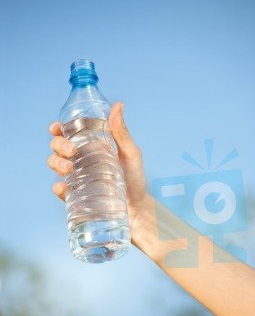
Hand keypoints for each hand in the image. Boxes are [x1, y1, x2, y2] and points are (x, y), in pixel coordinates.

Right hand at [47, 102, 150, 245]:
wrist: (138, 209)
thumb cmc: (135, 179)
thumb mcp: (131, 153)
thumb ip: (122, 132)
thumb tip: (118, 105)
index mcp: (91, 146)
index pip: (69, 133)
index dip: (58, 128)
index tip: (57, 127)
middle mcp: (81, 160)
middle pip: (58, 147)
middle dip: (59, 145)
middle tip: (72, 150)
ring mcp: (77, 178)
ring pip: (55, 165)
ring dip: (56, 163)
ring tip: (69, 167)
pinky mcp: (76, 196)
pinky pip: (61, 190)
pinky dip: (58, 187)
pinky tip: (63, 186)